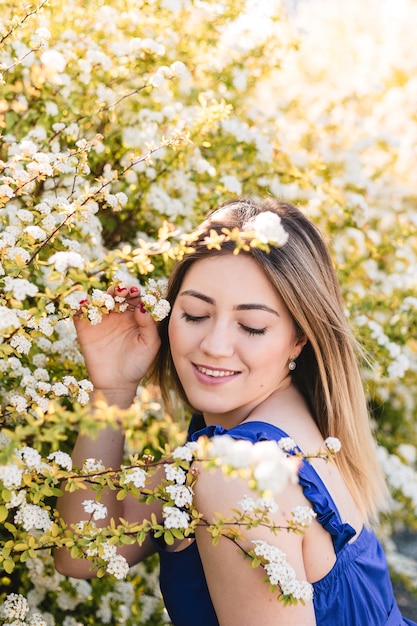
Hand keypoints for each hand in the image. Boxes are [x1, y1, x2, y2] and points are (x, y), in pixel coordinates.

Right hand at [74, 286, 160, 405]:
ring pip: (98, 300)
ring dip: (101, 295)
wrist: (117, 384)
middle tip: (121, 291)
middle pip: (116, 295)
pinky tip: (85, 305)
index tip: (136, 292)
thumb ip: (149, 326)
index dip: (134, 292)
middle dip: (118, 290)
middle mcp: (116, 315)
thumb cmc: (138, 364)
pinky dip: (79, 306)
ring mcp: (100, 321)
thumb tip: (142, 307)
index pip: (134, 298)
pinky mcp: (85, 329)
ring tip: (106, 298)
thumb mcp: (149, 345)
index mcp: (133, 316)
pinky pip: (79, 314)